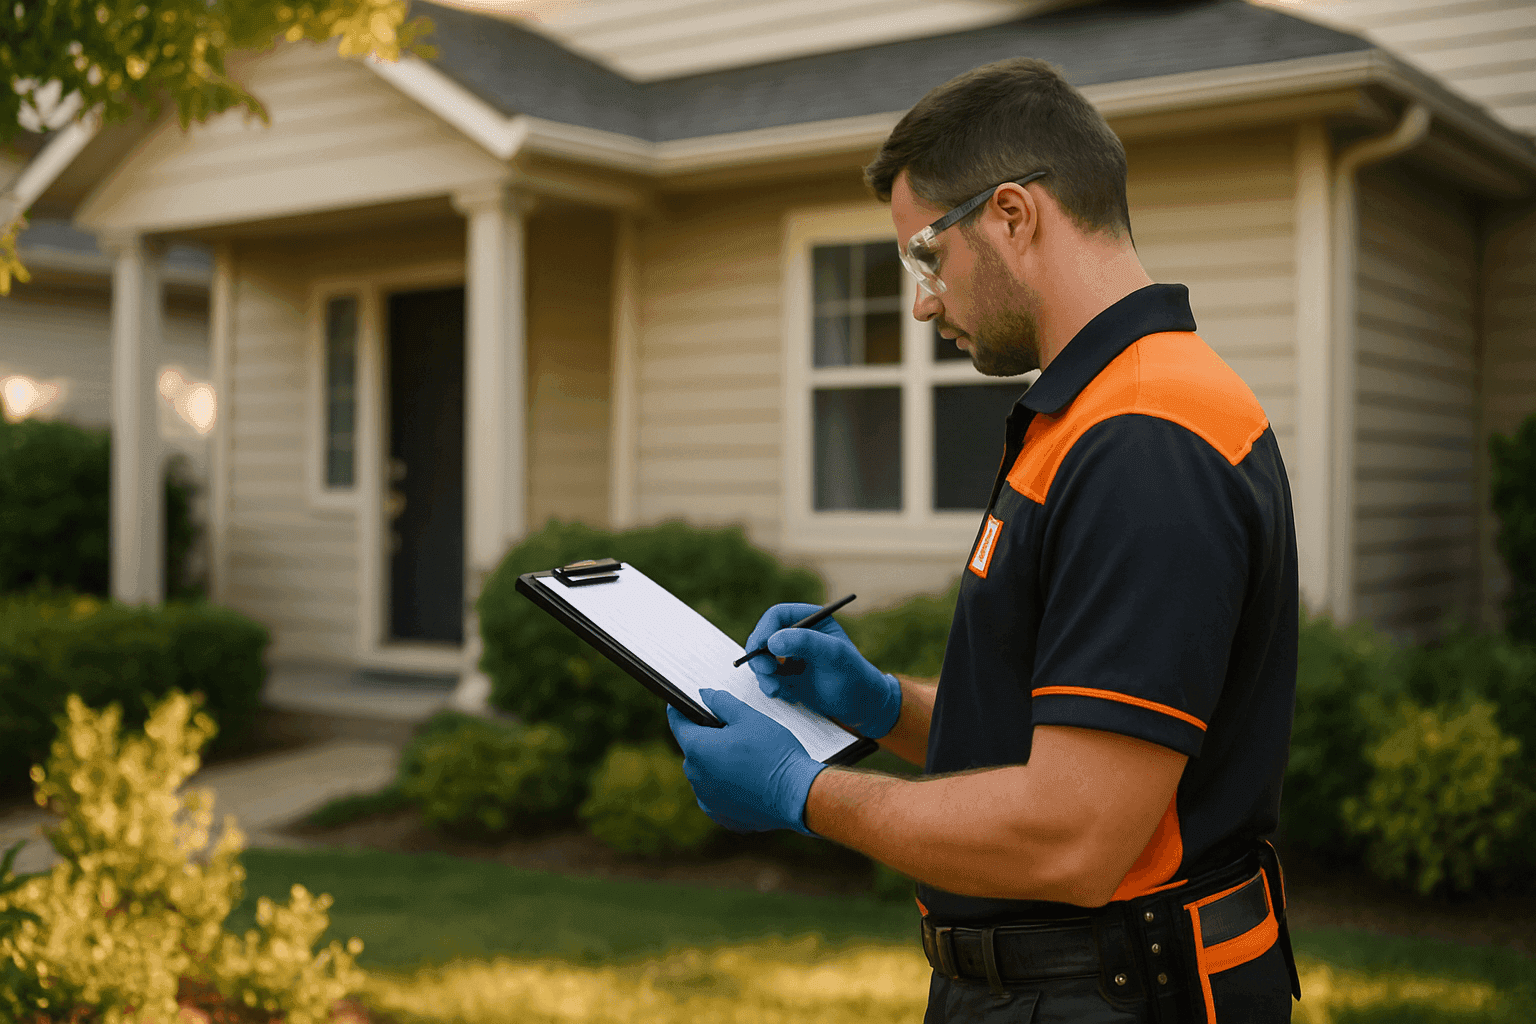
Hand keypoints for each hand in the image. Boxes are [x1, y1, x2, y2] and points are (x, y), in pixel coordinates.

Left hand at [666, 689, 826, 834]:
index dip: (681, 709)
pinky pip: (717, 793)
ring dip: (717, 763)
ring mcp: (707, 799)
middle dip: (708, 738)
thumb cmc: (774, 753)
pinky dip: (727, 785)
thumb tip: (704, 695)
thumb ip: (721, 702)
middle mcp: (696, 777)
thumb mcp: (748, 717)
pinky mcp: (721, 815)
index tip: (685, 703)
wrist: (798, 796)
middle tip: (733, 731)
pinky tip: (749, 779)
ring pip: (705, 772)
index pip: (677, 723)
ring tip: (746, 757)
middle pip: (694, 749)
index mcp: (698, 749)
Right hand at [743, 603, 901, 738]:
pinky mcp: (788, 676)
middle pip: (763, 637)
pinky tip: (789, 696)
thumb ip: (805, 643)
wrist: (862, 707)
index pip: (777, 615)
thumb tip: (771, 641)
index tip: (760, 648)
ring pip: (761, 659)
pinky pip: (768, 678)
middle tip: (766, 672)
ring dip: (764, 676)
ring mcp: (791, 656)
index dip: (764, 629)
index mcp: (811, 619)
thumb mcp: (834, 655)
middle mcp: (798, 635)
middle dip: (760, 656)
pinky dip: (772, 688)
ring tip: (778, 690)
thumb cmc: (855, 676)